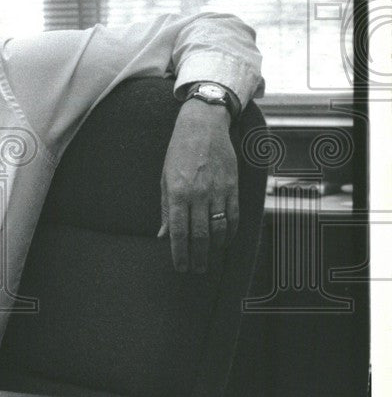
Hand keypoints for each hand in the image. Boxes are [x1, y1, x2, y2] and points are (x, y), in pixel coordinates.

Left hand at [158, 100, 238, 272]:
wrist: (203, 126)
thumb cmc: (179, 152)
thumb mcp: (165, 178)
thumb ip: (165, 209)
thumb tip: (162, 235)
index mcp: (177, 193)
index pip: (178, 231)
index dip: (179, 253)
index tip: (181, 267)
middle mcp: (198, 195)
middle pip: (200, 235)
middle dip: (198, 257)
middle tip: (197, 270)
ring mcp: (218, 191)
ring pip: (219, 229)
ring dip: (215, 248)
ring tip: (210, 259)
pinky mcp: (233, 186)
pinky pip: (234, 215)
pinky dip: (230, 231)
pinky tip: (225, 240)